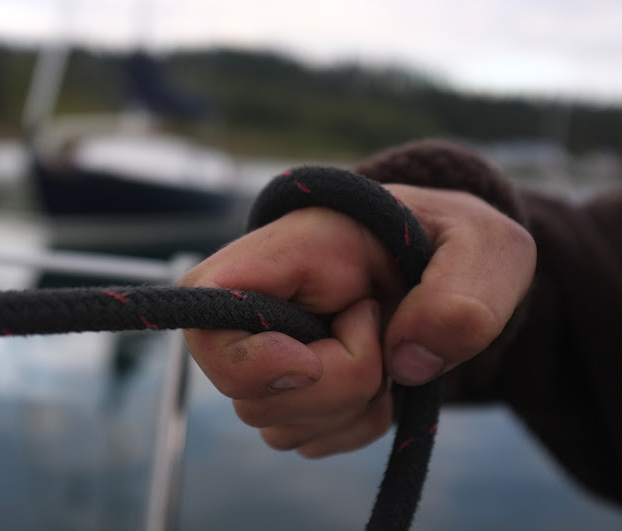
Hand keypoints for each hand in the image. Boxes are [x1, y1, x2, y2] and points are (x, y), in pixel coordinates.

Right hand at [178, 184, 535, 456]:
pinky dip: (356, 425)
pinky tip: (381, 379)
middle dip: (338, 386)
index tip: (312, 359)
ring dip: (352, 408)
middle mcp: (261, 305)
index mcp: (289, 250)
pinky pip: (306, 441)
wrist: (445, 268)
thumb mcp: (484, 247)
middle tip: (386, 331)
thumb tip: (410, 361)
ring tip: (388, 349)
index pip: (206, 303)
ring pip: (278, 426)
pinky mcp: (288, 392)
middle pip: (250, 393)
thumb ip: (460, 294)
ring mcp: (269, 353)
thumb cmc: (451, 241)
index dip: (245, 356)